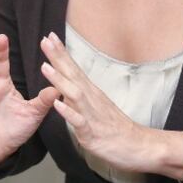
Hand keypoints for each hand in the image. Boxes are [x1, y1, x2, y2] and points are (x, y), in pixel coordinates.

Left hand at [40, 32, 182, 176]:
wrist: (138, 145)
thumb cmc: (115, 127)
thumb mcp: (95, 106)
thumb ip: (79, 95)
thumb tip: (64, 86)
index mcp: (90, 92)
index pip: (74, 68)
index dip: (61, 53)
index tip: (50, 36)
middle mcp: (91, 99)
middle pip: (72, 74)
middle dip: (58, 57)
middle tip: (45, 40)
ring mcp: (91, 114)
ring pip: (74, 94)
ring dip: (59, 80)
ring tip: (45, 67)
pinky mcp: (92, 132)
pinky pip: (79, 121)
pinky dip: (68, 112)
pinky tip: (57, 103)